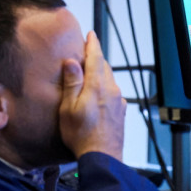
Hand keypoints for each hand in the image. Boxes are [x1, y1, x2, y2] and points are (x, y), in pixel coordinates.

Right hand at [58, 31, 125, 160]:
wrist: (102, 157)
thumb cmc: (81, 134)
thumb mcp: (69, 107)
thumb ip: (72, 82)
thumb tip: (72, 61)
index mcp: (97, 86)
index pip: (96, 58)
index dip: (93, 44)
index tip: (91, 34)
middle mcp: (111, 91)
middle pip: (104, 67)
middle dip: (96, 57)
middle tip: (87, 51)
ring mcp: (118, 102)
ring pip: (109, 80)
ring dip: (100, 73)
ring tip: (90, 72)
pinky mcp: (121, 112)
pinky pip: (113, 93)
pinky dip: (105, 87)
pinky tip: (98, 95)